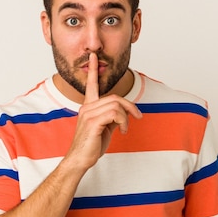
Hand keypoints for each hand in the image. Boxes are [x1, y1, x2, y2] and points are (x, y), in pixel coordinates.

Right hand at [66, 53, 141, 170]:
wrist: (80, 160)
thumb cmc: (91, 145)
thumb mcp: (105, 128)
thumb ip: (112, 117)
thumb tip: (123, 113)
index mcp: (88, 107)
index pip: (91, 85)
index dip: (93, 70)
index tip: (94, 56)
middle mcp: (87, 108)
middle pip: (114, 97)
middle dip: (130, 106)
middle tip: (137, 117)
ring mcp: (89, 114)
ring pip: (116, 105)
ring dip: (126, 117)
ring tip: (124, 129)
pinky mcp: (93, 123)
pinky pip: (115, 114)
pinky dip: (123, 122)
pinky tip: (122, 131)